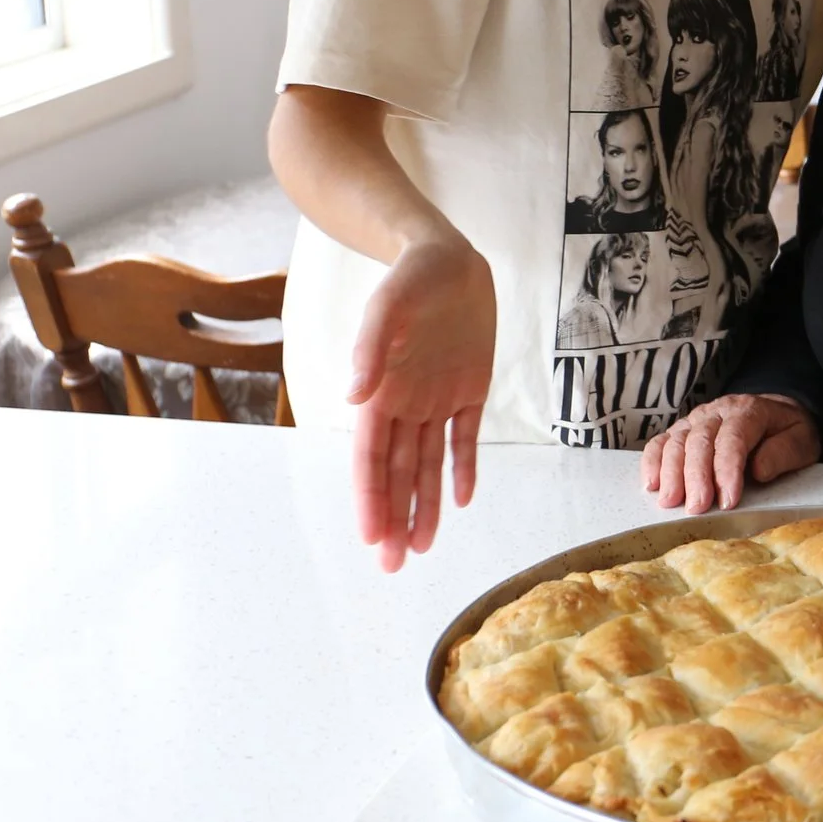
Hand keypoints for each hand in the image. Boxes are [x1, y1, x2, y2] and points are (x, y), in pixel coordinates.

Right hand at [348, 236, 494, 571]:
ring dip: (423, 504)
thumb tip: (353, 396)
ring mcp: (438, 399)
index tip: (371, 538)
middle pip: (396, 472)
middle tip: (393, 565)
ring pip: (427, 464)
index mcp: (380, 391)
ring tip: (420, 547)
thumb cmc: (411, 278)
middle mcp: (405, 403)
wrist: (448, 256)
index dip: (371, 498)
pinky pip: (464, 438)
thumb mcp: (388, 305)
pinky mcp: (469, 390)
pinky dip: (461, 468)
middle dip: (393, 517)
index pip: (371, 457)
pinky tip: (458, 501)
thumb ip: (370, 349)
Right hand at [639, 394, 821, 512]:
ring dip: (671, 473)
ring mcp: (696, 419)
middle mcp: (718, 411)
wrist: (775, 412)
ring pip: (676, 441)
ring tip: (671, 502)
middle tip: (696, 508)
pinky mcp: (682, 430)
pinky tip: (652, 484)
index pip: (733, 439)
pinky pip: (661, 442)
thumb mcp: (801, 440)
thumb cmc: (787, 432)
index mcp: (748, 411)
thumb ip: (783, 453)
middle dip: (696, 476)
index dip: (727, 471)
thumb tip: (758, 470)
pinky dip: (652, 461)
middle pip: (699, 441)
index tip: (728, 501)